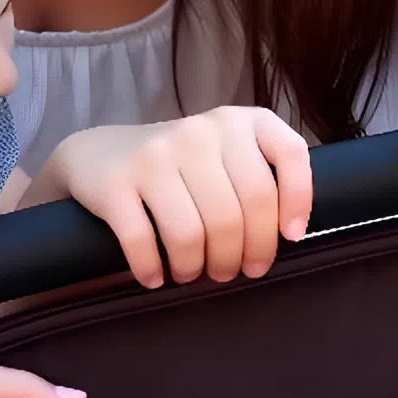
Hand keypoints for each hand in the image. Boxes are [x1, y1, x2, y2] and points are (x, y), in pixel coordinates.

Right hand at [29, 109, 314, 289]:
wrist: (98, 153)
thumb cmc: (179, 167)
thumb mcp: (226, 153)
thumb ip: (261, 177)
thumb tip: (288, 234)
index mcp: (238, 121)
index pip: (289, 153)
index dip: (299, 200)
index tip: (291, 237)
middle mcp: (200, 131)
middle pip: (242, 209)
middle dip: (244, 254)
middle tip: (233, 271)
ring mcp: (155, 154)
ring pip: (193, 233)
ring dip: (196, 268)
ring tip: (193, 274)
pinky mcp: (116, 182)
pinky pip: (142, 240)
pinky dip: (152, 269)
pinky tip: (155, 276)